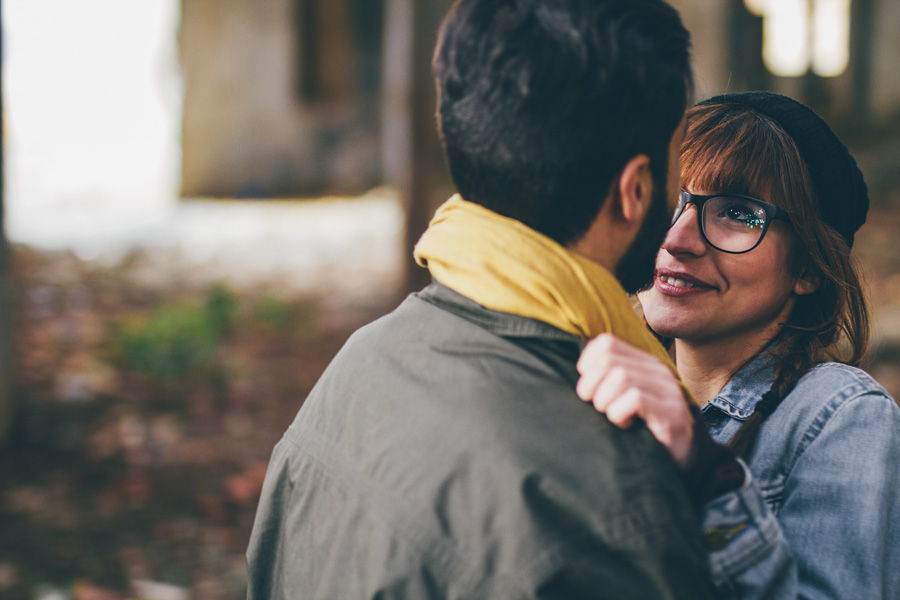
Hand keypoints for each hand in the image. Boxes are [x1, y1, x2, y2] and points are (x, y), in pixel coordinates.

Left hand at [576, 334, 694, 467]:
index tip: (589, 389)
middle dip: (590, 386)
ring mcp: (667, 389)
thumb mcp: (621, 398)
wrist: (682, 458)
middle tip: (598, 407)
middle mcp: (657, 370)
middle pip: (606, 360)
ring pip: (619, 377)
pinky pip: (634, 398)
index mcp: (643, 363)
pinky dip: (619, 414)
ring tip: (613, 416)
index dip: (587, 364)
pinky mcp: (672, 411)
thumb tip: (577, 370)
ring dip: (605, 402)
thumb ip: (604, 380)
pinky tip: (625, 425)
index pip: (605, 343)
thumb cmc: (642, 429)